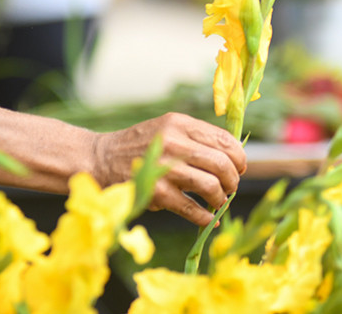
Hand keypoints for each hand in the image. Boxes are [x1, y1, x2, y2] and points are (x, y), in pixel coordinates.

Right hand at [92, 113, 245, 225]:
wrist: (101, 159)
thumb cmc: (140, 145)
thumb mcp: (168, 129)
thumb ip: (196, 138)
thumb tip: (234, 157)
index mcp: (180, 123)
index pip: (224, 139)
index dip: (239, 156)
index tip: (240, 167)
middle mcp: (174, 142)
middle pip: (221, 163)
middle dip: (233, 179)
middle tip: (231, 187)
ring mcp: (165, 168)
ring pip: (211, 186)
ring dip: (221, 199)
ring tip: (218, 202)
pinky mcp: (157, 192)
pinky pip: (192, 209)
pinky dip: (206, 217)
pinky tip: (209, 218)